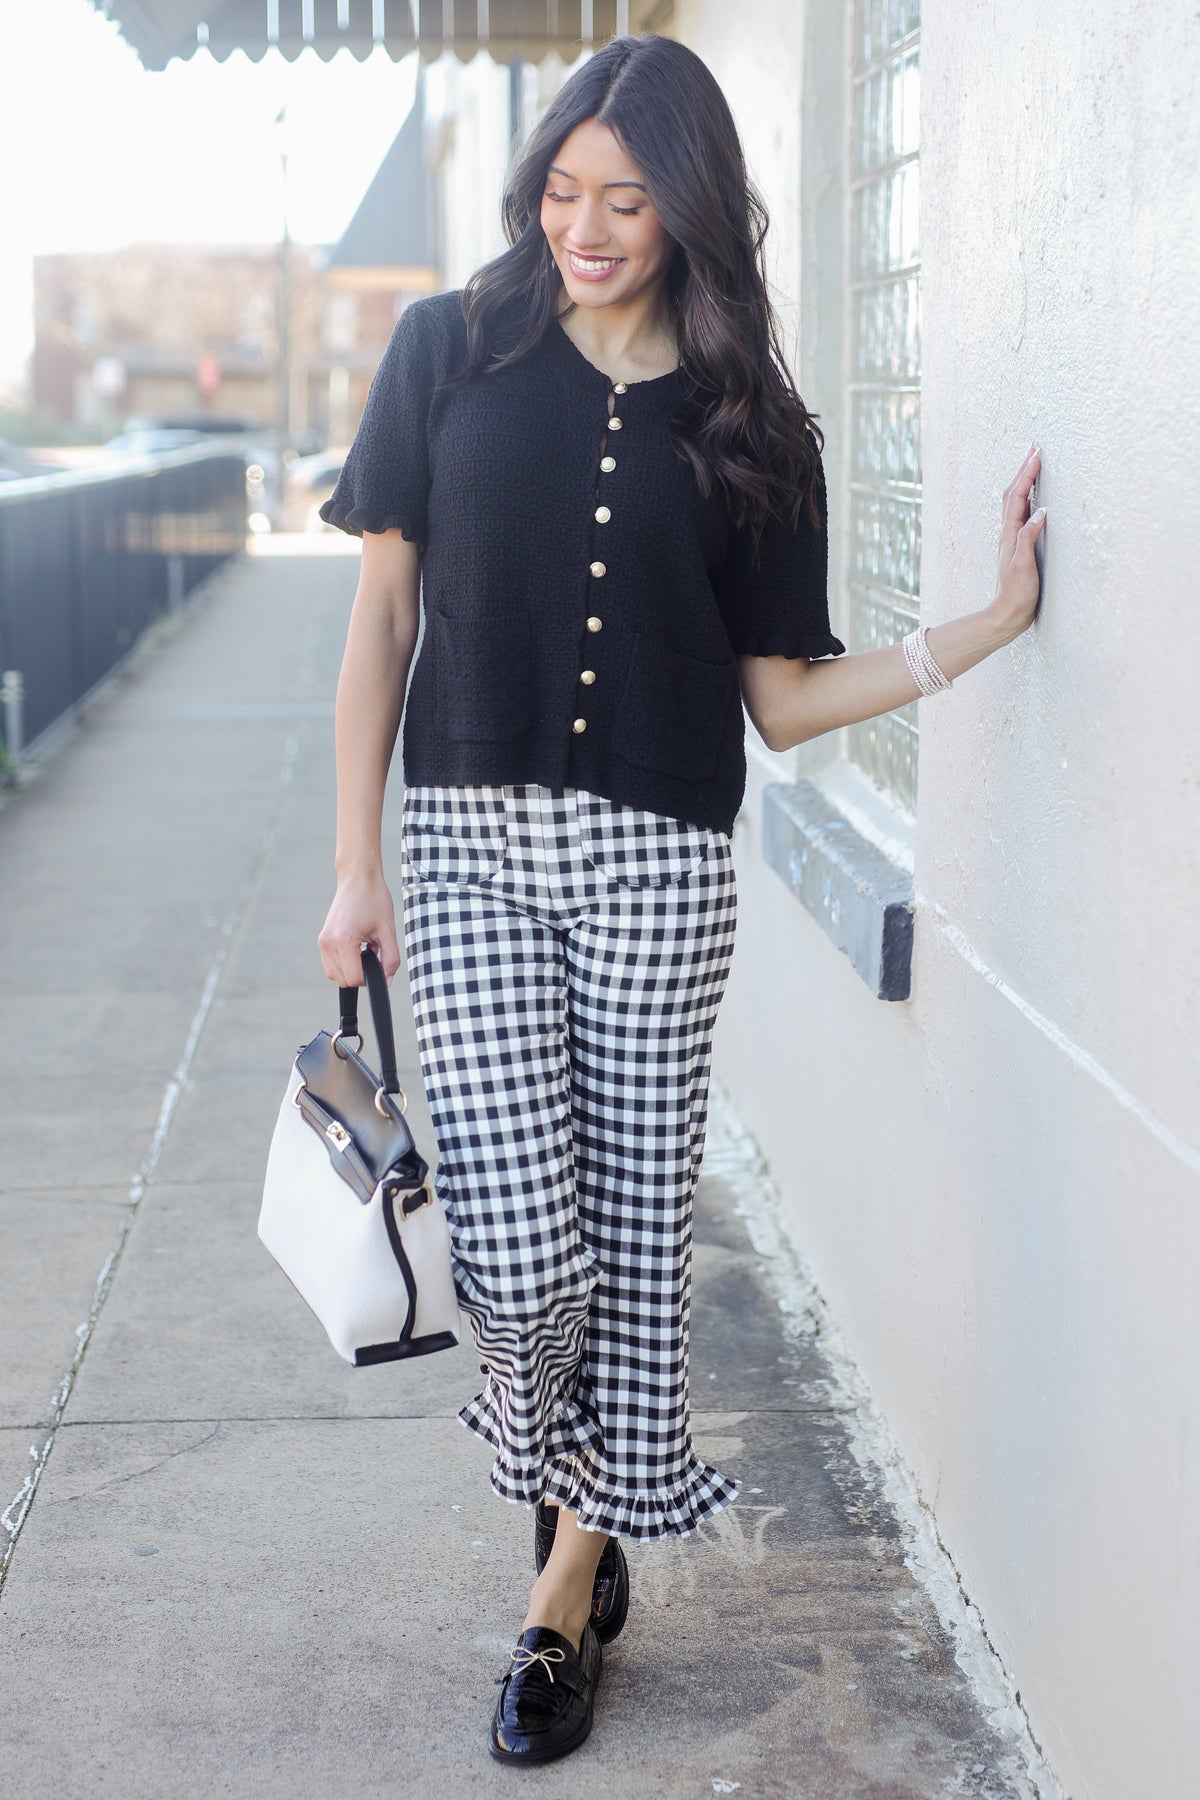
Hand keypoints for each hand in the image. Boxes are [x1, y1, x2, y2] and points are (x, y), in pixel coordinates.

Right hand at [317, 869, 401, 986]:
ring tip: (364, 949)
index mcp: (343, 941)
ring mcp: (322, 941)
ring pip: (335, 975)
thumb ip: (390, 959)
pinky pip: (330, 965)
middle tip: (373, 953)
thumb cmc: (374, 899)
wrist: (358, 878)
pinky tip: (355, 948)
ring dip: (351, 970)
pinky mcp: (322, 939)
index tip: (379, 963)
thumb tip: (387, 980)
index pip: (354, 979)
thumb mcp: (388, 931)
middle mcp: (328, 943)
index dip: (370, 977)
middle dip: (360, 974)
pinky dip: (343, 964)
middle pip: (343, 981)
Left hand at [988, 443, 1045, 642]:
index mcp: (1010, 533)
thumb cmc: (1016, 592)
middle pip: (1014, 494)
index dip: (1026, 474)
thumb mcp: (1022, 565)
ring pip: (1017, 502)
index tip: (1036, 454)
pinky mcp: (1020, 546)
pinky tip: (1035, 498)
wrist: (1009, 613)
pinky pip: (1023, 514)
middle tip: (1034, 450)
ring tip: (1033, 465)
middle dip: (1024, 470)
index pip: (1017, 496)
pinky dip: (1028, 499)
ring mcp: (1014, 538)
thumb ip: (1029, 537)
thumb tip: (1040, 511)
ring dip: (1024, 481)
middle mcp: (1010, 532)